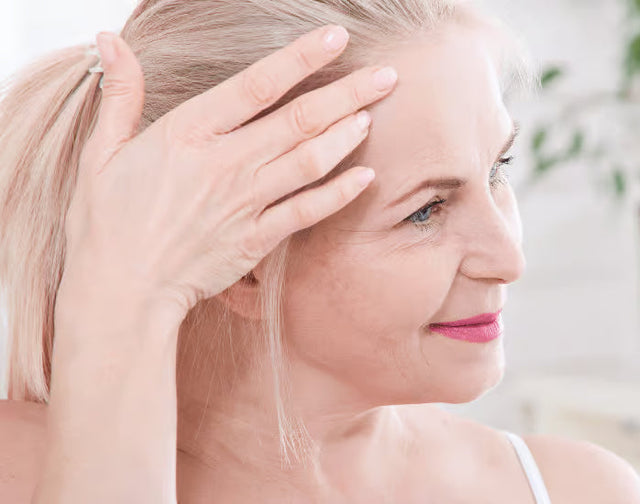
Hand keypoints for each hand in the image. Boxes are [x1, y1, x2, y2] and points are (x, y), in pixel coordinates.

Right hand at [60, 24, 396, 313]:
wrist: (119, 290)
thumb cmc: (107, 219)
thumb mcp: (103, 150)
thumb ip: (120, 93)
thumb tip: (109, 38)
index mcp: (187, 133)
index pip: (257, 84)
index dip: (301, 57)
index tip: (336, 36)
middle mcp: (223, 164)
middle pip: (299, 118)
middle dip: (348, 92)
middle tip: (387, 74)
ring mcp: (244, 202)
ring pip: (310, 160)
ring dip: (347, 135)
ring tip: (373, 113)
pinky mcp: (256, 239)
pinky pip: (308, 210)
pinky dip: (340, 192)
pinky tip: (365, 175)